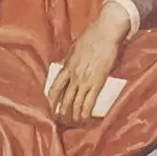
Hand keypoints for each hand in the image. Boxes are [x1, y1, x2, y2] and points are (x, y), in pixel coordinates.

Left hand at [46, 3, 131, 122]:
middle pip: (64, 99)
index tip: (50, 108)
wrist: (106, 32)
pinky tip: (84, 119)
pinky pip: (89, 102)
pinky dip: (86, 113)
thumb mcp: (75, 48)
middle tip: (61, 120)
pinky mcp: (98, 83)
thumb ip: (70, 60)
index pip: (54, 88)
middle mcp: (74, 76)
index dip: (51, 101)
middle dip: (61, 112)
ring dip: (73, 116)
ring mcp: (85, 80)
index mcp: (67, 67)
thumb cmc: (92, 36)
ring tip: (72, 123)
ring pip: (75, 103)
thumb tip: (67, 66)